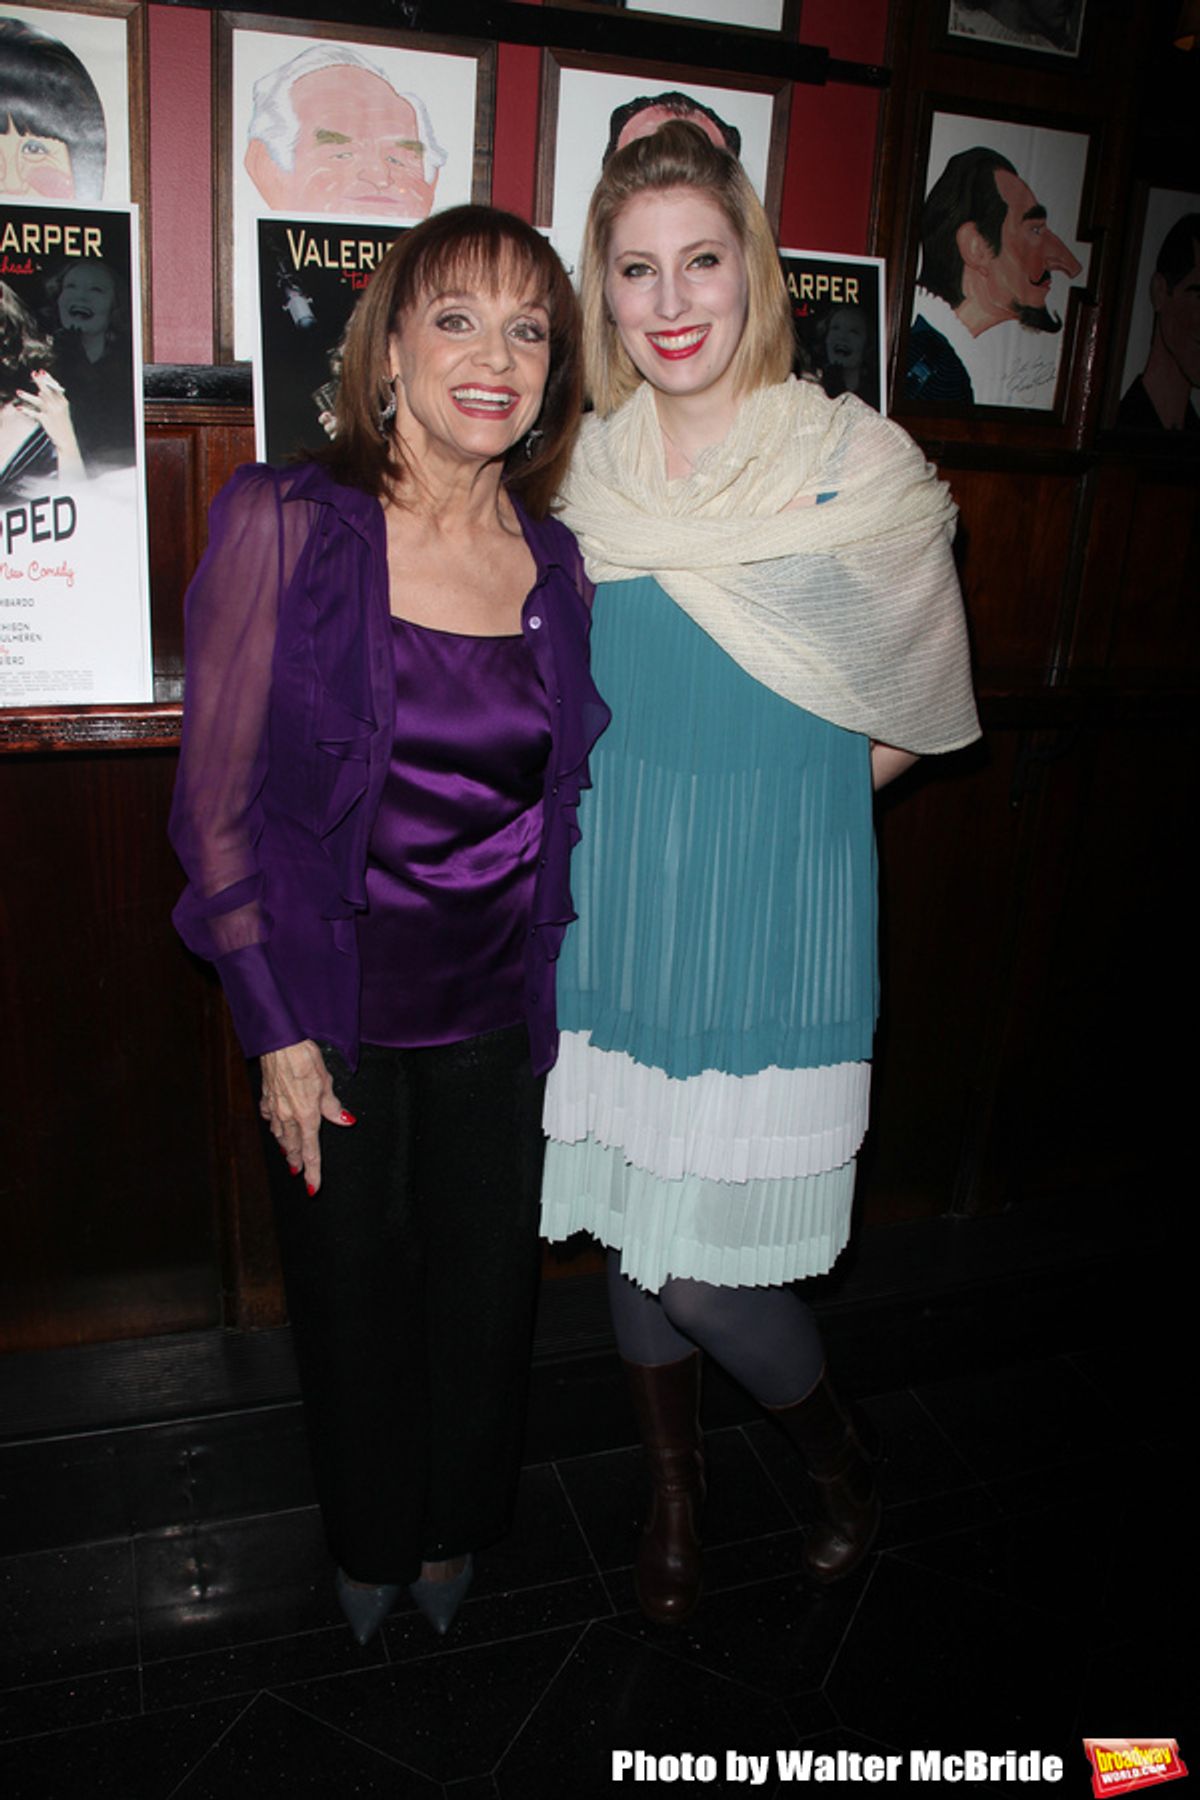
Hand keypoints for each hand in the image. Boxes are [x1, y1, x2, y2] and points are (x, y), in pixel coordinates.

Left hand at [14, 370, 83, 476]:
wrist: (66, 440)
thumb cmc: (63, 424)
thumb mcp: (62, 411)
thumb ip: (52, 400)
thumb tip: (40, 391)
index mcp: (64, 403)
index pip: (56, 388)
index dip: (48, 379)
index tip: (42, 371)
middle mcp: (58, 406)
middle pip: (47, 391)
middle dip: (40, 382)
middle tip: (33, 374)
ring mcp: (51, 413)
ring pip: (38, 401)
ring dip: (27, 396)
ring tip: (18, 392)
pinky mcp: (45, 421)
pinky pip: (34, 414)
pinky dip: (26, 411)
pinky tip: (19, 408)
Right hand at [259, 1039, 353, 1193]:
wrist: (279, 1042)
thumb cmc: (305, 1059)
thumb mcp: (327, 1082)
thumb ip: (333, 1106)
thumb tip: (344, 1121)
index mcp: (307, 1116)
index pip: (312, 1152)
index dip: (313, 1173)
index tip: (313, 1189)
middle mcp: (288, 1117)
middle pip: (293, 1147)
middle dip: (297, 1162)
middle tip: (298, 1174)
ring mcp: (274, 1108)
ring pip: (279, 1135)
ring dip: (285, 1147)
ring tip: (288, 1155)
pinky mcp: (266, 1096)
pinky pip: (269, 1116)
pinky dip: (273, 1124)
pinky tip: (274, 1125)